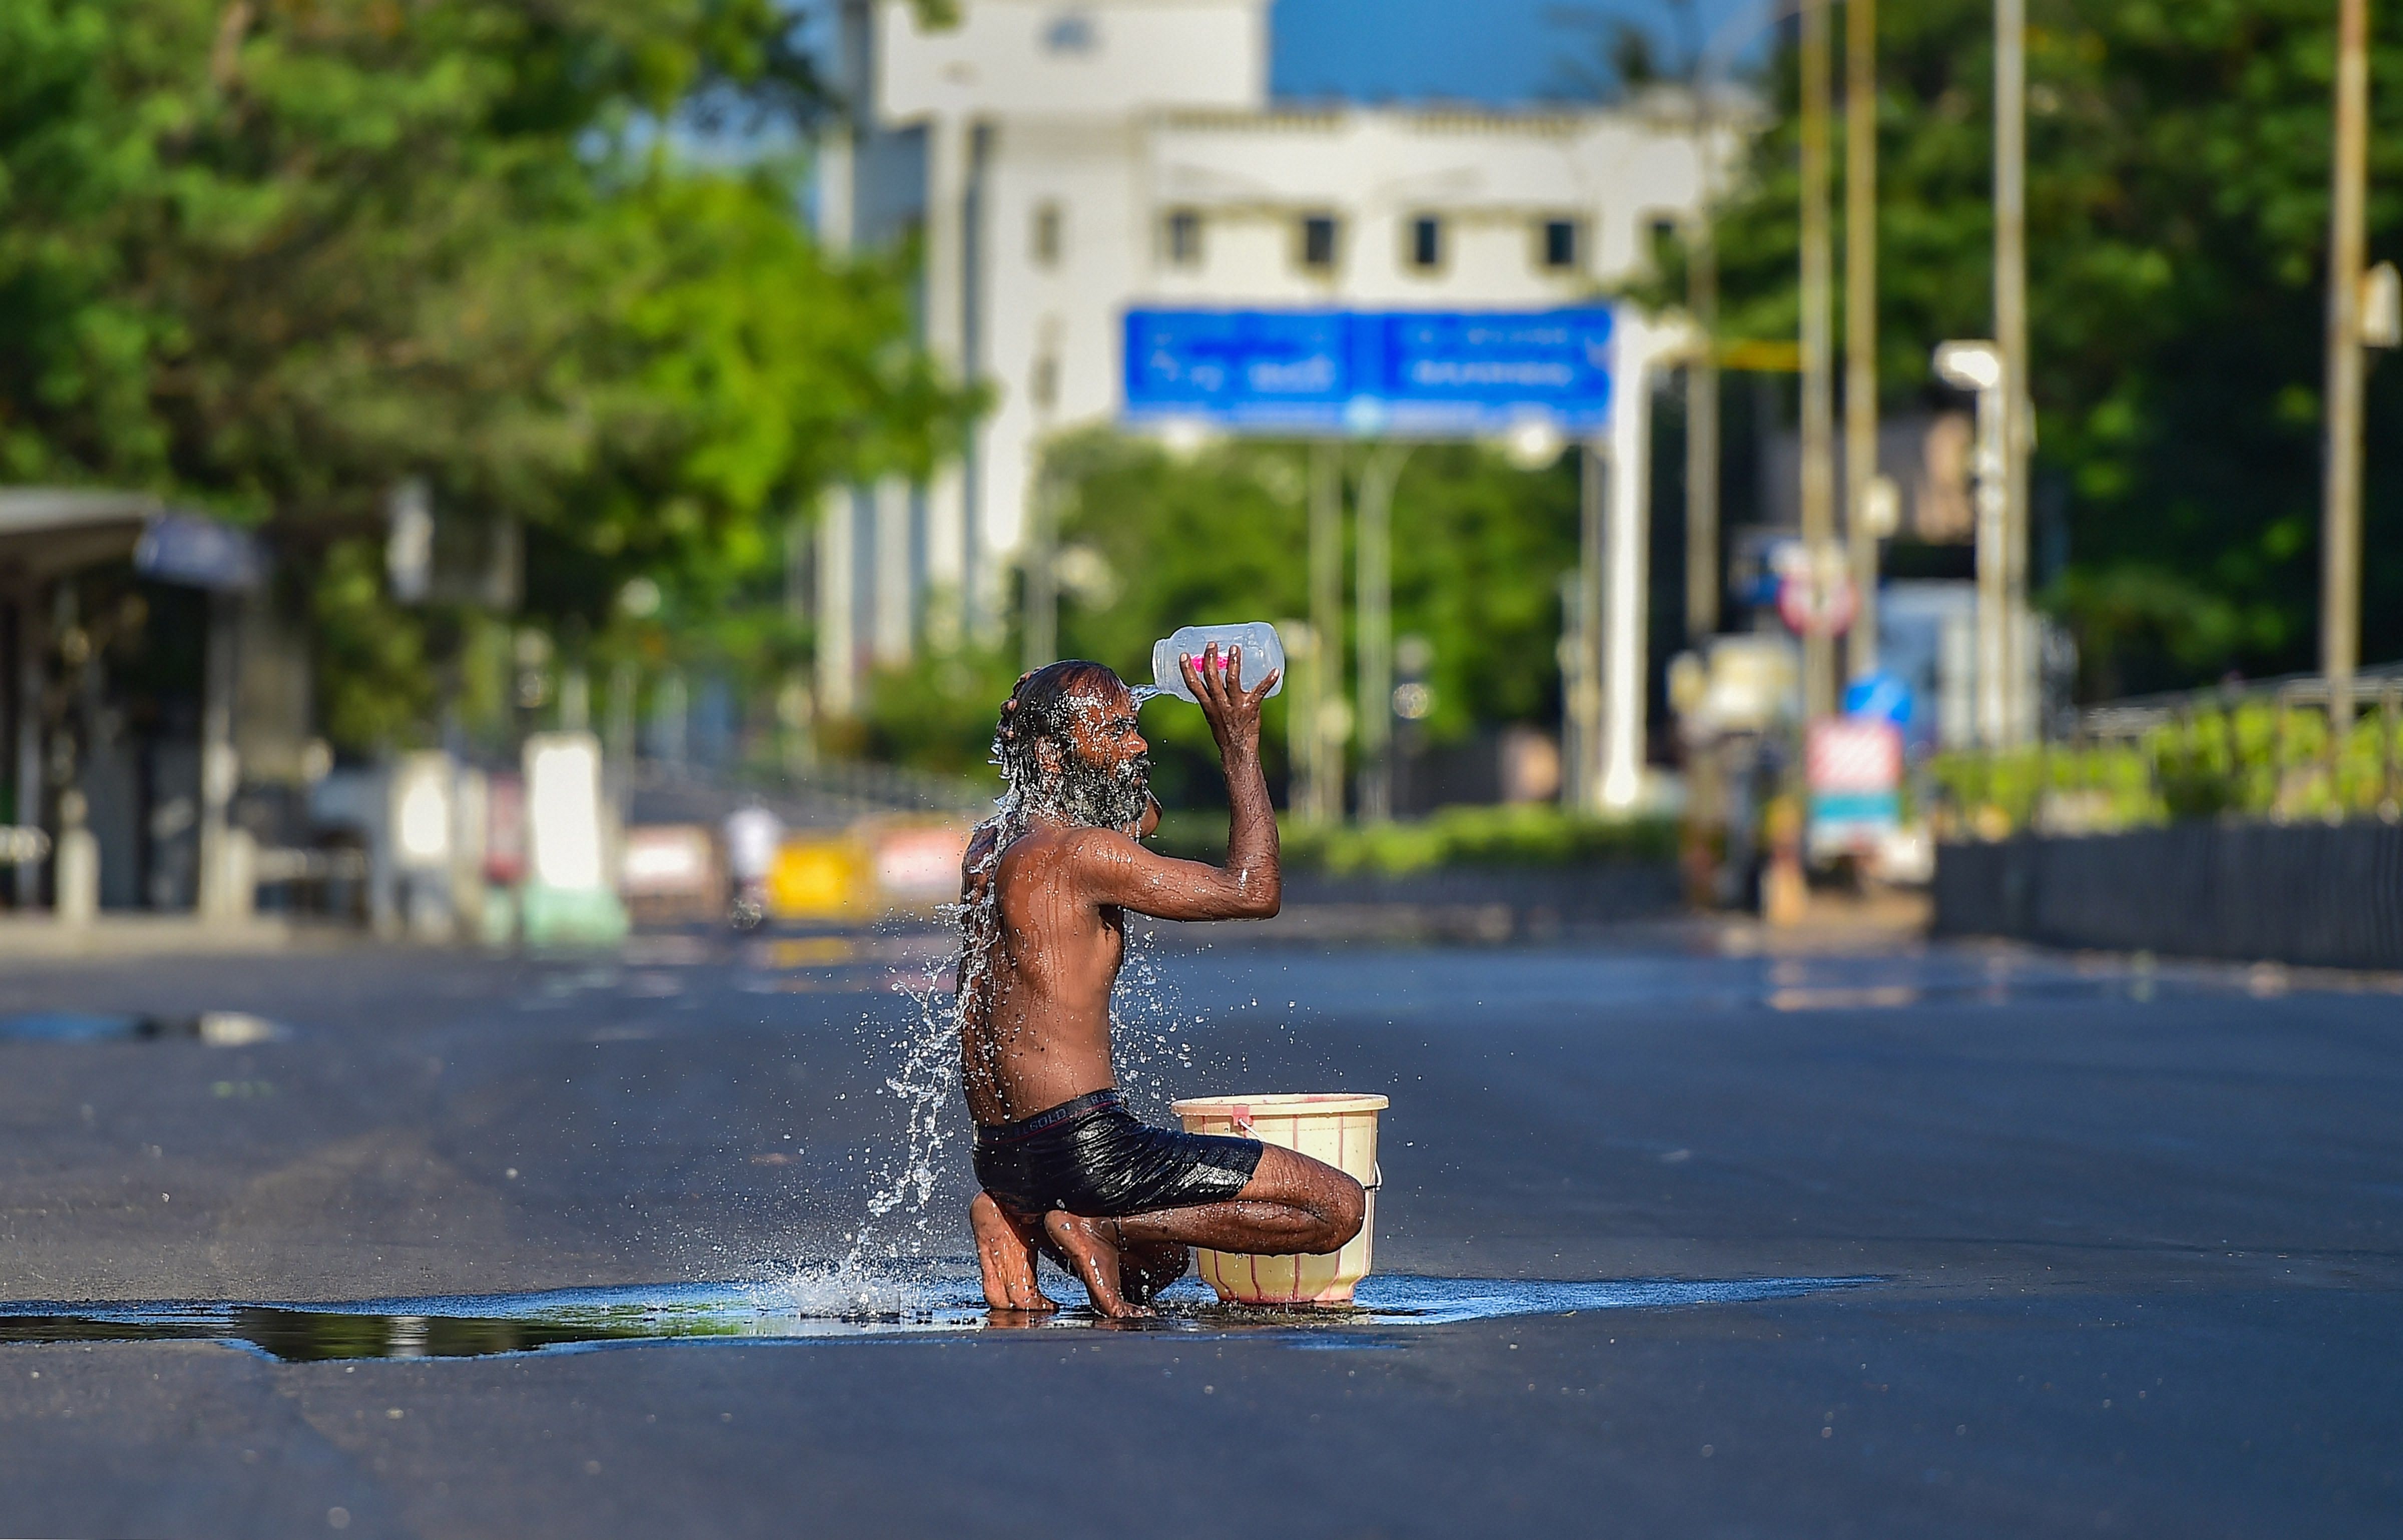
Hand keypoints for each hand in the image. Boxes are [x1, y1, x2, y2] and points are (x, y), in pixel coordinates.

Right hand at [1179, 642, 1277, 762]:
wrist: (1237, 750)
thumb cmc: (1225, 733)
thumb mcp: (1212, 715)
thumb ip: (1212, 698)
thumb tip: (1214, 680)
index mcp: (1207, 705)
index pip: (1193, 685)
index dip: (1187, 670)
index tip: (1184, 655)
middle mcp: (1219, 704)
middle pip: (1212, 677)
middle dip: (1210, 659)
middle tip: (1212, 644)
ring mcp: (1235, 705)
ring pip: (1232, 680)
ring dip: (1234, 662)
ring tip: (1235, 648)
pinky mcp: (1251, 707)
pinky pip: (1260, 691)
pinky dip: (1268, 680)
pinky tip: (1275, 671)